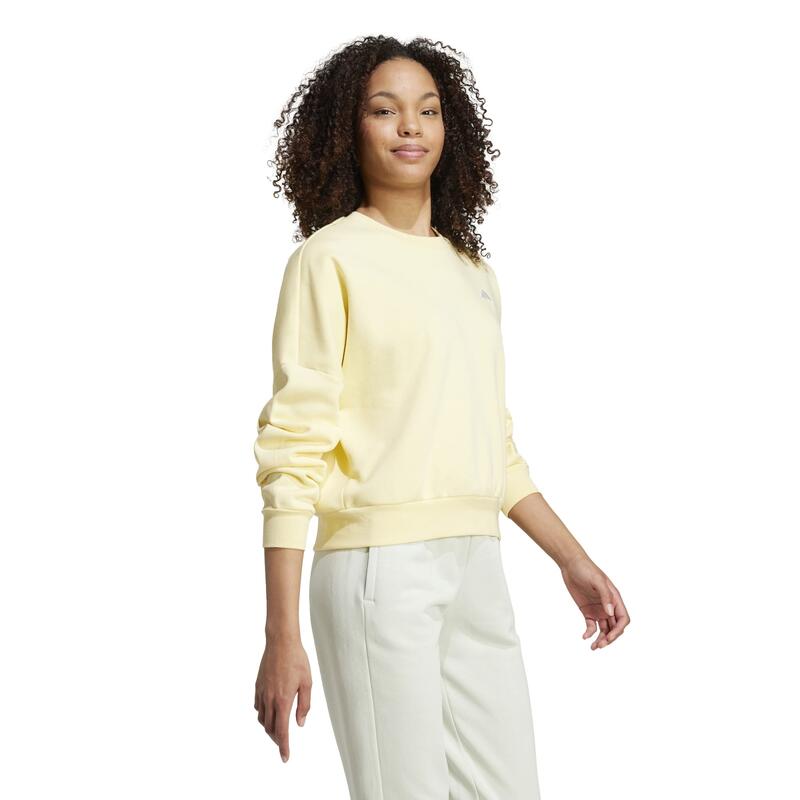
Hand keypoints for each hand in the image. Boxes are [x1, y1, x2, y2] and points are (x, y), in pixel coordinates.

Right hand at [254, 635, 312, 761]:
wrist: (281, 642)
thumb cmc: (297, 660)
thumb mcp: (307, 683)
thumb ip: (304, 705)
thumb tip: (300, 723)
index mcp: (283, 700)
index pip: (282, 731)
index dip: (283, 746)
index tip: (285, 757)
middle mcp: (270, 699)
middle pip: (270, 728)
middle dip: (276, 738)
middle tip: (284, 743)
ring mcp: (262, 692)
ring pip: (261, 719)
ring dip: (268, 727)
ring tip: (277, 728)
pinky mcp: (258, 686)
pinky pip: (257, 706)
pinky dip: (262, 714)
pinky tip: (269, 711)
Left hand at [560, 555, 629, 649]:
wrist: (570, 564)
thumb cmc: (586, 569)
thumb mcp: (597, 580)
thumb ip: (605, 596)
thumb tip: (610, 613)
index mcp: (615, 599)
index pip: (623, 619)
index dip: (618, 630)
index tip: (609, 637)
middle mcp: (608, 606)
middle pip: (614, 627)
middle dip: (609, 638)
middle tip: (599, 646)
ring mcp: (598, 609)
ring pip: (604, 629)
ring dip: (601, 639)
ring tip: (593, 647)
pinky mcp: (587, 611)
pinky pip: (591, 626)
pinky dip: (589, 633)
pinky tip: (584, 637)